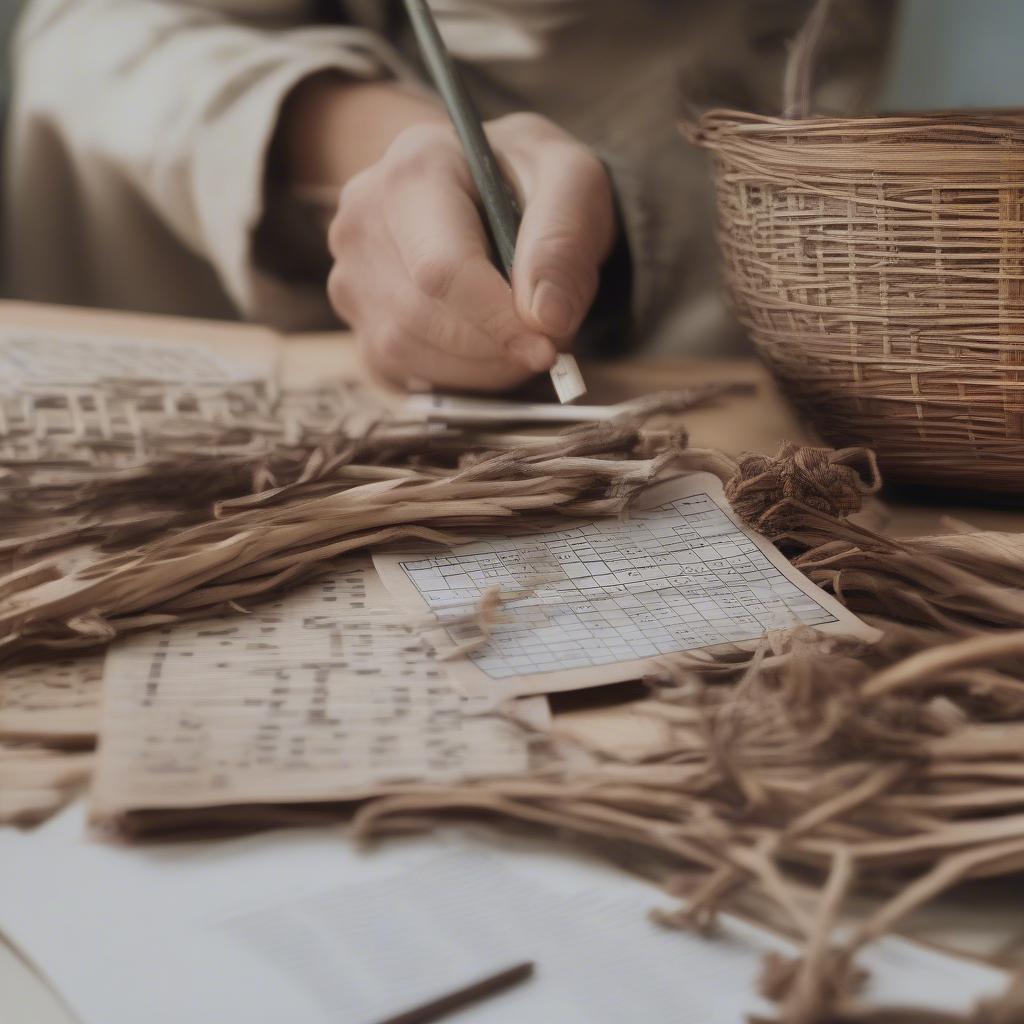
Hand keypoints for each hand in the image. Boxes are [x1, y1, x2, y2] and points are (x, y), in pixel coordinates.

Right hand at [326, 112, 616, 391]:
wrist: (487, 188)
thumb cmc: (530, 180)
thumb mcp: (573, 182)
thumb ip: (564, 242)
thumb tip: (548, 319)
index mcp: (412, 171)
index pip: (441, 270)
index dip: (498, 321)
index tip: (547, 346)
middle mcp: (362, 223)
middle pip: (422, 318)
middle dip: (496, 347)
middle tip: (547, 342)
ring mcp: (350, 277)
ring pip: (409, 353)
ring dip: (481, 367)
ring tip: (521, 336)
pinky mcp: (357, 324)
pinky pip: (402, 375)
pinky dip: (458, 377)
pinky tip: (487, 347)